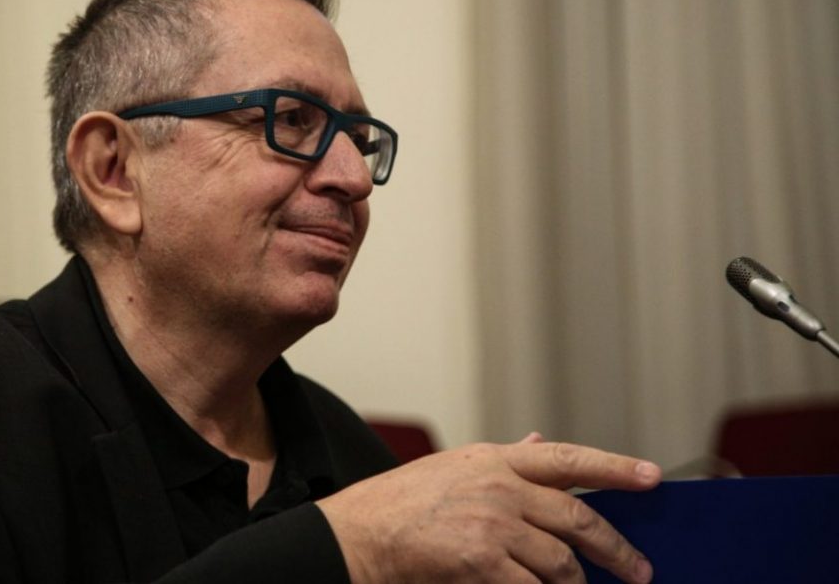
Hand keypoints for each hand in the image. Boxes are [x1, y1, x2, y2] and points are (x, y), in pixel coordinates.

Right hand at [317, 434, 659, 583]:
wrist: (358, 534)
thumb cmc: (402, 502)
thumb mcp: (456, 467)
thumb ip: (506, 459)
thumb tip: (540, 441)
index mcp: (496, 459)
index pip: (568, 458)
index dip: (615, 467)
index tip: (652, 477)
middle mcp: (501, 487)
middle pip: (578, 519)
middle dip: (615, 549)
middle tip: (639, 571)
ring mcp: (493, 526)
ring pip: (560, 564)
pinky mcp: (481, 563)